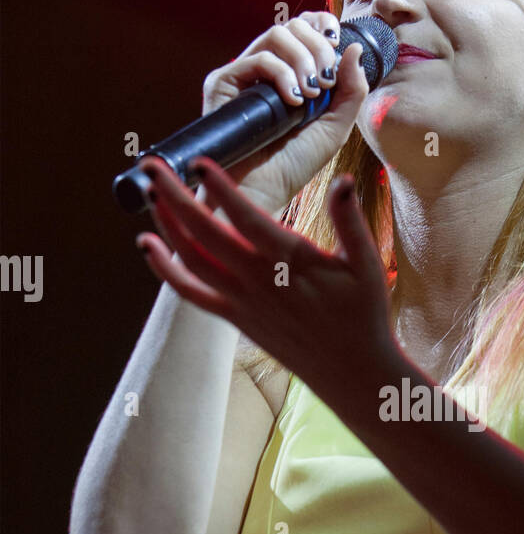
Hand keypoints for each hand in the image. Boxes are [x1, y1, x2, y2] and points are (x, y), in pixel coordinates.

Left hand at [135, 154, 396, 418]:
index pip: (247, 218)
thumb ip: (350, 221)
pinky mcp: (234, 318)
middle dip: (174, 197)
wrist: (350, 372)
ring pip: (191, 259)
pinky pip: (191, 293)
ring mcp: (242, 302)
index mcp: (291, 263)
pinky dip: (165, 270)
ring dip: (165, 225)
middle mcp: (258, 282)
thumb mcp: (366, 265)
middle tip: (151, 165)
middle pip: (204, 234)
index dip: (221, 189)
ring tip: (149, 192)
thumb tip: (344, 181)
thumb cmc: (362, 315)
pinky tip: (148, 245)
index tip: (199, 160)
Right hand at [197, 11, 368, 216]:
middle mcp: (265, 69)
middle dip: (319, 48)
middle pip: (293, 25)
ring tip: (311, 95)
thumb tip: (354, 47)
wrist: (261, 193)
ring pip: (277, 34)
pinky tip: (293, 103)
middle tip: (326, 82)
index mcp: (290, 72)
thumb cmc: (294, 165)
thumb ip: (351, 89)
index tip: (336, 43)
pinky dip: (283, 75)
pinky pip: (258, 59)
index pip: (304, 27)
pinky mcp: (223, 83)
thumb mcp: (335, 127)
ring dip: (303, 60)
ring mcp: (243, 74)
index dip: (322, 25)